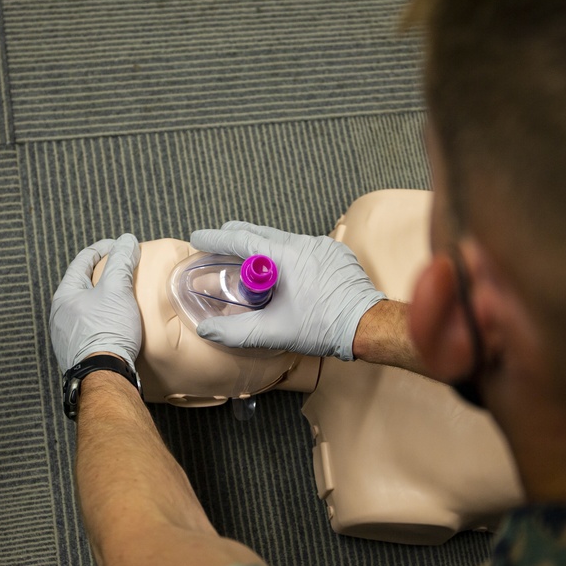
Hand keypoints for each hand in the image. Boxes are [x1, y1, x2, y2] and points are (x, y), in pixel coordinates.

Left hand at [49, 234, 141, 372]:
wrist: (104, 375)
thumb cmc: (107, 331)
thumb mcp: (117, 289)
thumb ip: (121, 262)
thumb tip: (126, 241)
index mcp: (65, 295)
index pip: (83, 261)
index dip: (103, 248)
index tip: (120, 246)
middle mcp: (60, 314)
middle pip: (82, 284)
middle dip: (103, 274)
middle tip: (122, 269)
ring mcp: (66, 335)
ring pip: (85, 307)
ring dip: (102, 298)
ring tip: (121, 296)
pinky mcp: (77, 352)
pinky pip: (89, 327)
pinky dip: (102, 318)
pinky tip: (115, 323)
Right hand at [190, 222, 384, 359]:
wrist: (367, 326)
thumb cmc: (323, 327)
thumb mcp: (273, 331)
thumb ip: (236, 331)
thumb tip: (206, 329)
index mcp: (286, 256)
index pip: (242, 239)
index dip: (217, 238)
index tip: (198, 237)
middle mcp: (304, 244)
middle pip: (261, 234)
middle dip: (237, 238)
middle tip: (218, 244)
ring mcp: (323, 247)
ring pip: (283, 241)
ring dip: (263, 250)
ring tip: (249, 263)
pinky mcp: (336, 256)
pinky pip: (304, 250)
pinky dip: (287, 257)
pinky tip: (283, 273)